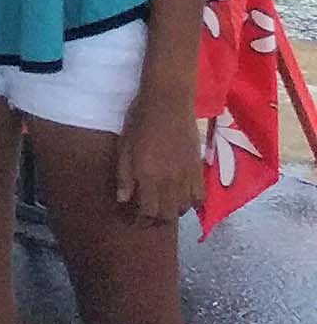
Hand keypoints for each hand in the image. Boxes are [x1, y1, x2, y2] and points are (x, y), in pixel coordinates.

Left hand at [114, 90, 203, 224]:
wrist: (168, 101)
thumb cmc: (139, 119)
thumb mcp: (124, 146)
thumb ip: (124, 175)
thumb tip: (123, 200)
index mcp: (148, 175)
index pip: (147, 211)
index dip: (139, 220)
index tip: (132, 221)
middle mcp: (169, 181)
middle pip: (167, 215)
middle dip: (155, 221)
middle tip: (145, 219)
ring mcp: (187, 175)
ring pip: (183, 208)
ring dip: (172, 213)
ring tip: (161, 209)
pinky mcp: (198, 168)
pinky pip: (199, 196)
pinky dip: (190, 204)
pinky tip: (181, 199)